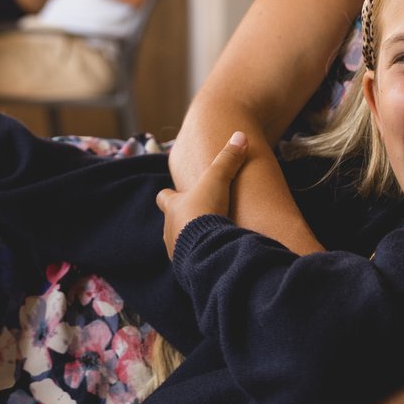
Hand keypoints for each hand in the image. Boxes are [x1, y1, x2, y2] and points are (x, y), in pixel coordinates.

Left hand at [154, 131, 247, 255]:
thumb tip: (240, 135)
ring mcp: (176, 250)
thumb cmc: (206, 211)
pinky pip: (191, 262)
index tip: (175, 194)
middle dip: (182, 220)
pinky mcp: (186, 268)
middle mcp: (170, 229)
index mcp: (173, 207)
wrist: (205, 249)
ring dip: (191, 240)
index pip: (164, 197)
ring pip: (179, 243)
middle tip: (197, 218)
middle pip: (171, 222)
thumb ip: (228, 159)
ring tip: (207, 239)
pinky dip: (199, 258)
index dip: (169, 195)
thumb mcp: (218, 180)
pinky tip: (212, 257)